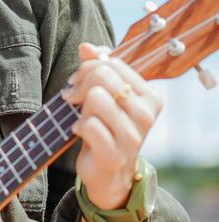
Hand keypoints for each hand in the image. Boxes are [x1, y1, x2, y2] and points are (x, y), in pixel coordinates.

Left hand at [61, 42, 162, 210]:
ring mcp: (132, 135)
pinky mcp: (115, 153)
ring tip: (80, 116)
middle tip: (72, 96)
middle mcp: (146, 114)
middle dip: (80, 83)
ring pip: (96, 97)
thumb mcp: (105, 96)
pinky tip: (81, 133)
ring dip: (79, 107)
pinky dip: (78, 126)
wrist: (109, 174)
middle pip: (103, 76)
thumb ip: (98, 68)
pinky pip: (88, 124)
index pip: (112, 63)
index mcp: (149, 96)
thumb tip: (87, 47)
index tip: (78, 81)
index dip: (88, 68)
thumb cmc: (106, 128)